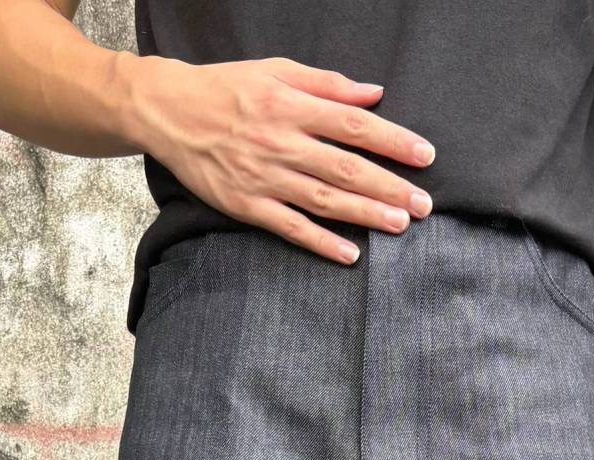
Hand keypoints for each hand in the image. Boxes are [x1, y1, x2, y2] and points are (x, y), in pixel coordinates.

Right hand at [130, 56, 434, 262]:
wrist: (169, 112)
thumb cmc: (227, 88)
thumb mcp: (276, 70)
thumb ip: (326, 84)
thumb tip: (372, 94)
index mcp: (292, 105)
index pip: (354, 126)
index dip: (393, 141)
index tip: (425, 156)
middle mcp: (282, 142)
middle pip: (347, 168)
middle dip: (390, 187)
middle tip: (425, 204)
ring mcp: (264, 178)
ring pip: (325, 200)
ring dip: (366, 215)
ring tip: (400, 225)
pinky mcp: (247, 206)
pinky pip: (290, 227)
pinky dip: (321, 243)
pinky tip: (350, 254)